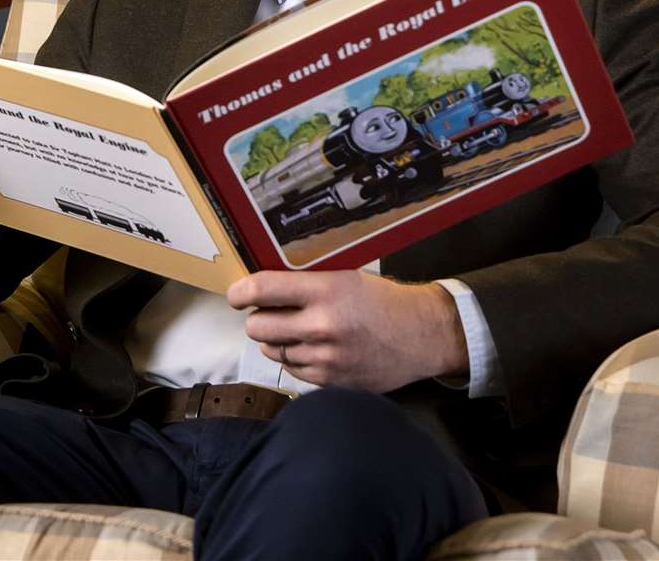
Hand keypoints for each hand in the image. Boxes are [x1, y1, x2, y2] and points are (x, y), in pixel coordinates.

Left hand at [227, 270, 467, 391]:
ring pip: (271, 350)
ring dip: (276, 340)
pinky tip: (314, 348)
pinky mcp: (330, 381)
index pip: (262, 290)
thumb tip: (260, 284)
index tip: (236, 294)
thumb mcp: (346, 277)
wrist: (423, 336)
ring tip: (298, 329)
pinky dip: (295, 359)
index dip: (240, 292)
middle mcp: (321, 325)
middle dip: (258, 318)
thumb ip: (306, 281)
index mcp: (326, 290)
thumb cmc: (382, 301)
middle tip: (271, 312)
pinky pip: (291, 369)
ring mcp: (325, 358)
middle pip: (256, 327)